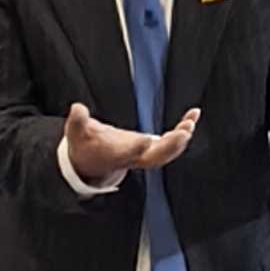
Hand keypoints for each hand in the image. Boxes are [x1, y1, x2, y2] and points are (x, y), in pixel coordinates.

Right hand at [64, 97, 200, 187]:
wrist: (92, 162)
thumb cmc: (85, 146)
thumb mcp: (76, 133)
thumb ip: (77, 121)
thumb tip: (78, 108)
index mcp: (115, 154)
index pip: (126, 153)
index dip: (135, 148)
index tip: (145, 140)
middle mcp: (133, 157)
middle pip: (155, 158)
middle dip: (170, 146)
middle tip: (183, 133)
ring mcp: (144, 154)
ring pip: (166, 153)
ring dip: (180, 140)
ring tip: (190, 122)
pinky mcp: (151, 148)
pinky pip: (171, 143)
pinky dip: (183, 132)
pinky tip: (192, 116)